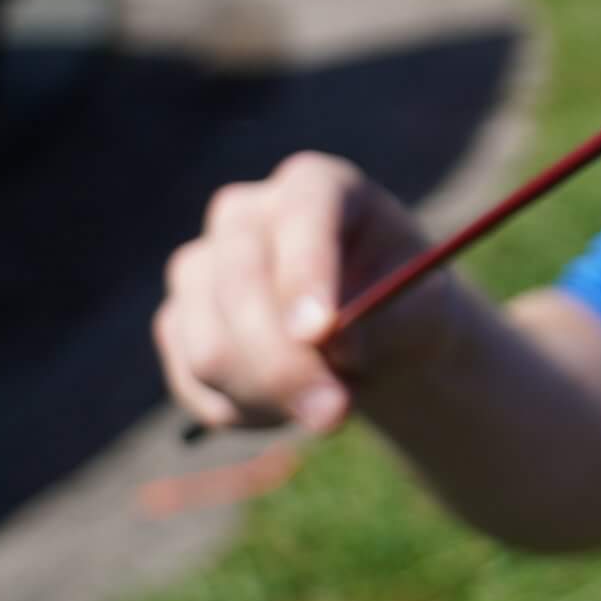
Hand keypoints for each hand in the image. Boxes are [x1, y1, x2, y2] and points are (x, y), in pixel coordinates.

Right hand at [154, 152, 455, 434]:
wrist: (375, 335)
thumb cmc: (405, 307)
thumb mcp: (422, 310)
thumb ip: (387, 321)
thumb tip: (336, 344)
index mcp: (316, 185)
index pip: (302, 213)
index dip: (306, 272)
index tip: (321, 332)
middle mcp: (245, 214)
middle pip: (241, 287)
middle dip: (286, 364)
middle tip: (335, 415)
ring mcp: (200, 266)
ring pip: (210, 347)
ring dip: (270, 397)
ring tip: (327, 406)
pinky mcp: (178, 322)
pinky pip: (194, 384)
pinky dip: (248, 412)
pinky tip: (289, 405)